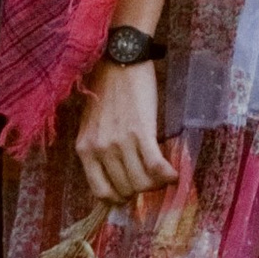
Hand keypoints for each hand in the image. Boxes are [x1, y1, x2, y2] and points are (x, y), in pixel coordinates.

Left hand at [77, 55, 175, 206]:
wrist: (120, 59)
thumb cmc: (107, 90)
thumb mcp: (92, 125)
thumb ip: (99, 150)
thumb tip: (118, 178)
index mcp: (84, 149)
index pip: (101, 192)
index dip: (119, 198)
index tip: (130, 191)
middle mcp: (99, 149)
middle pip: (125, 190)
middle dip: (140, 190)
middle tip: (151, 179)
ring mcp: (119, 141)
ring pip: (141, 182)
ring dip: (156, 184)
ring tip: (163, 174)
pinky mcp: (141, 131)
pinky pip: (156, 167)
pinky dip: (168, 175)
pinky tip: (174, 174)